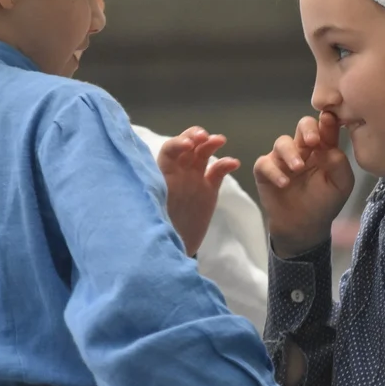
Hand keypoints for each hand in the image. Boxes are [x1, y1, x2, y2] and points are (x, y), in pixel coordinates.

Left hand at [158, 127, 240, 256]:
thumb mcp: (153, 211)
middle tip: (204, 136)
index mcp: (162, 175)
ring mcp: (194, 180)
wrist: (172, 249)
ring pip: (203, 154)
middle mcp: (178, 173)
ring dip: (211, 144)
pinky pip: (218, 172)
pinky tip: (234, 162)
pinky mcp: (208, 190)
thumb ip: (156, 196)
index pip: (169, 151)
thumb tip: (150, 185)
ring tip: (220, 140)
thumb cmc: (158, 229)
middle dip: (195, 136)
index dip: (178, 143)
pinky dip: (226, 164)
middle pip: (187, 146)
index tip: (188, 146)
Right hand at [253, 112, 353, 256]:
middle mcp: (303, 149)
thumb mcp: (341, 185)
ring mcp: (283, 159)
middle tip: (312, 141)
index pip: (326, 128)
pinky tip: (284, 183)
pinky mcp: (265, 171)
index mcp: (323, 149)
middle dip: (307, 129)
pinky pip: (264, 164)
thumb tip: (330, 148)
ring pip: (282, 142)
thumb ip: (340, 164)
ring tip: (298, 168)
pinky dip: (274, 172)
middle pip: (303, 126)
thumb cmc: (324, 203)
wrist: (304, 227)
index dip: (327, 122)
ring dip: (290, 153)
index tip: (329, 120)